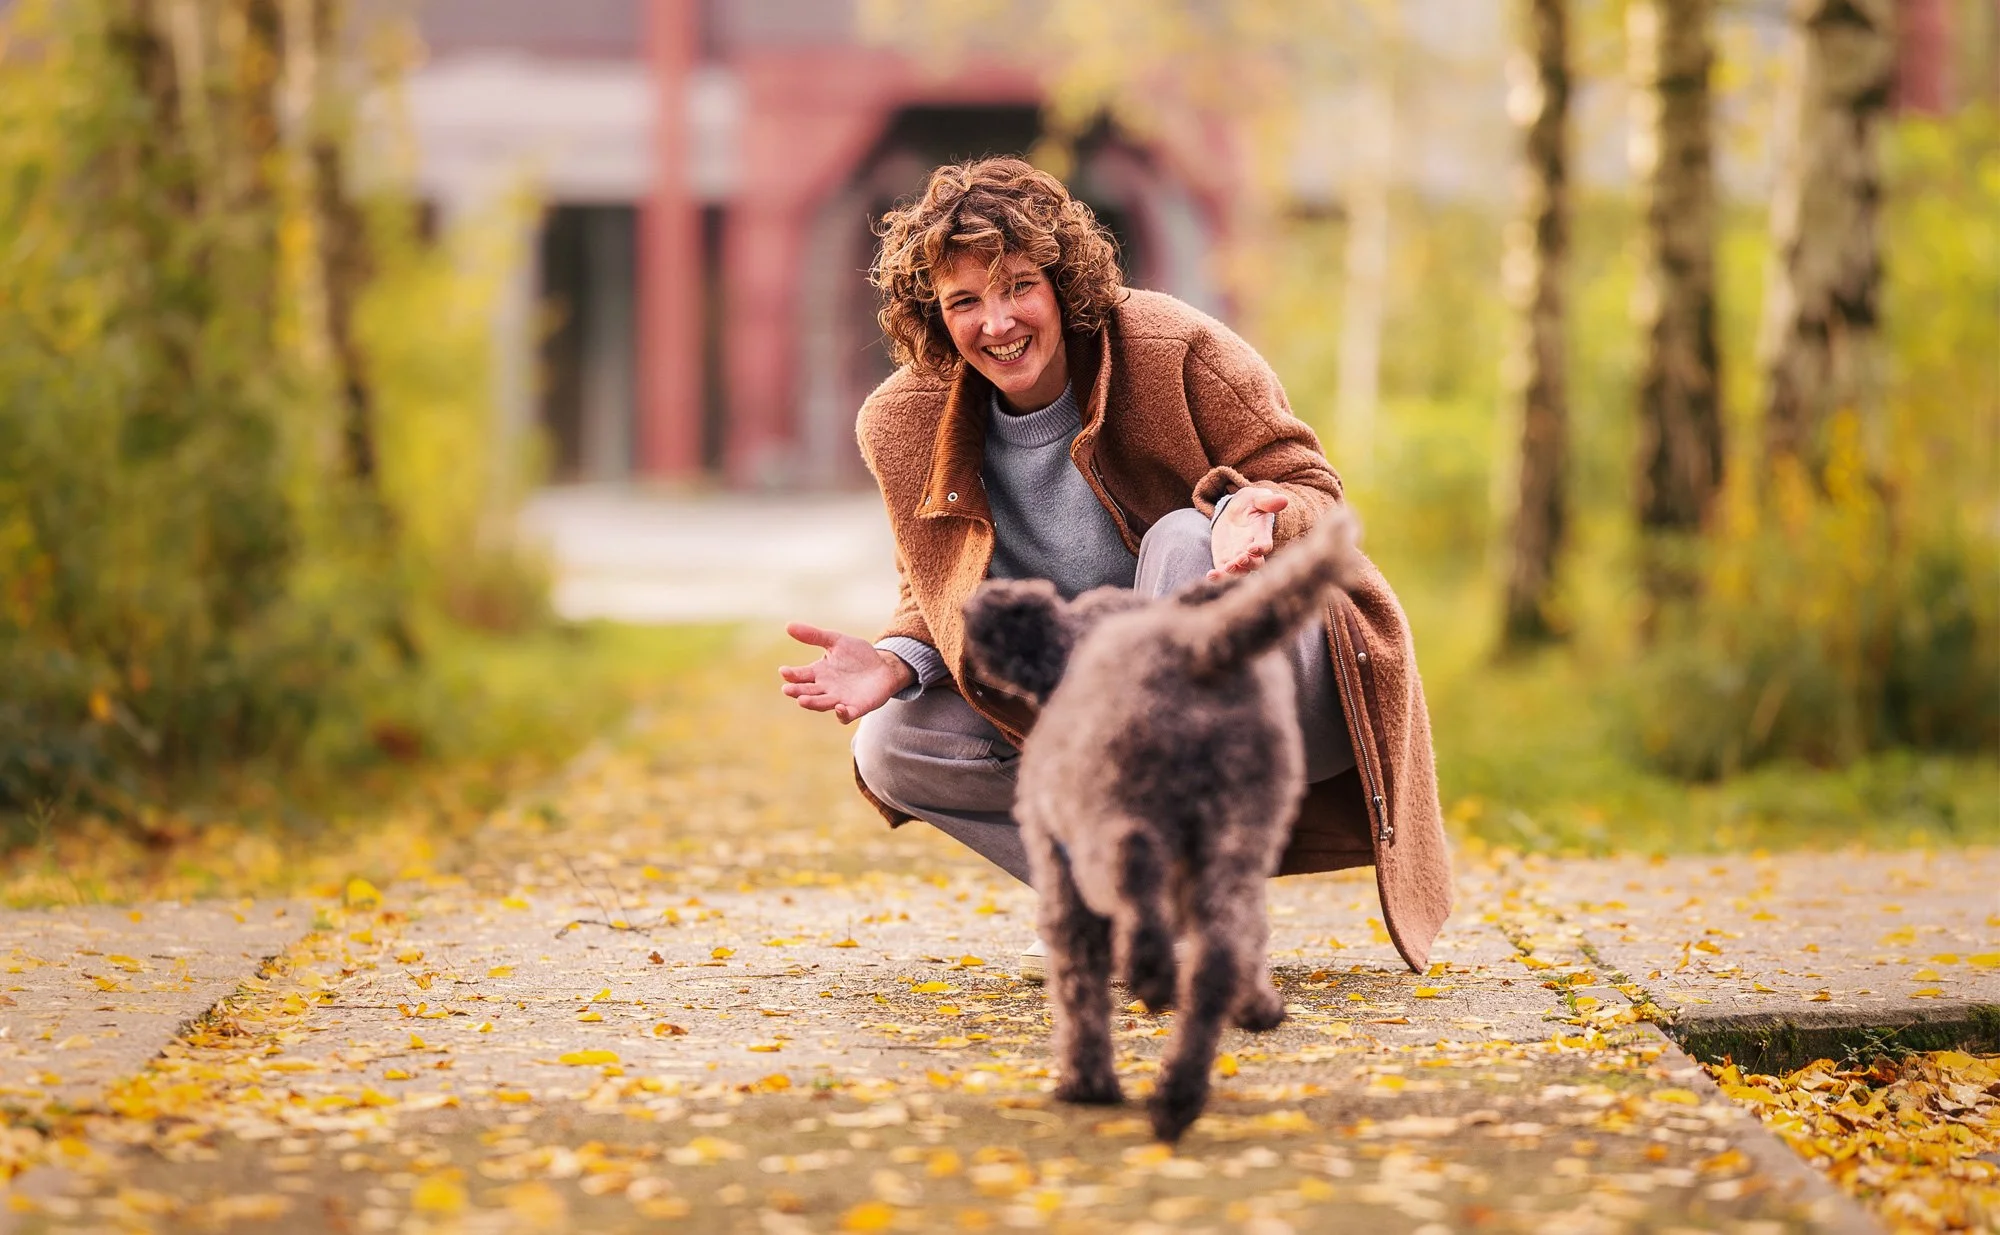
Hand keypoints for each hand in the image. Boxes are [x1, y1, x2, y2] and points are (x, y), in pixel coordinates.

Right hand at [779, 622, 914, 723]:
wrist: (884, 667)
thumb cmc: (857, 655)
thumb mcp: (836, 641)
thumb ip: (814, 635)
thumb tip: (788, 625)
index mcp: (819, 673)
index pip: (800, 675)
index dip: (791, 674)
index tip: (783, 671)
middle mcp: (825, 688)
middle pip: (808, 692)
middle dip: (797, 691)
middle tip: (787, 689)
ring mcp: (839, 700)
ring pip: (822, 704)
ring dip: (812, 703)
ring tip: (802, 700)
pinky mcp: (856, 708)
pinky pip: (846, 715)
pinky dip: (841, 714)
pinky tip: (838, 707)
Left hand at [1208, 486, 1288, 579]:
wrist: (1233, 510)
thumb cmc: (1249, 503)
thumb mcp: (1256, 498)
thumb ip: (1267, 501)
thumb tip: (1283, 500)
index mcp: (1261, 534)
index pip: (1265, 545)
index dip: (1261, 548)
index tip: (1253, 548)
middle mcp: (1252, 549)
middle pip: (1256, 563)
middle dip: (1249, 564)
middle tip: (1240, 559)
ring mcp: (1238, 556)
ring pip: (1241, 571)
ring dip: (1235, 572)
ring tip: (1226, 568)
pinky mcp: (1225, 559)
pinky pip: (1223, 572)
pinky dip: (1218, 576)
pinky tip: (1210, 575)